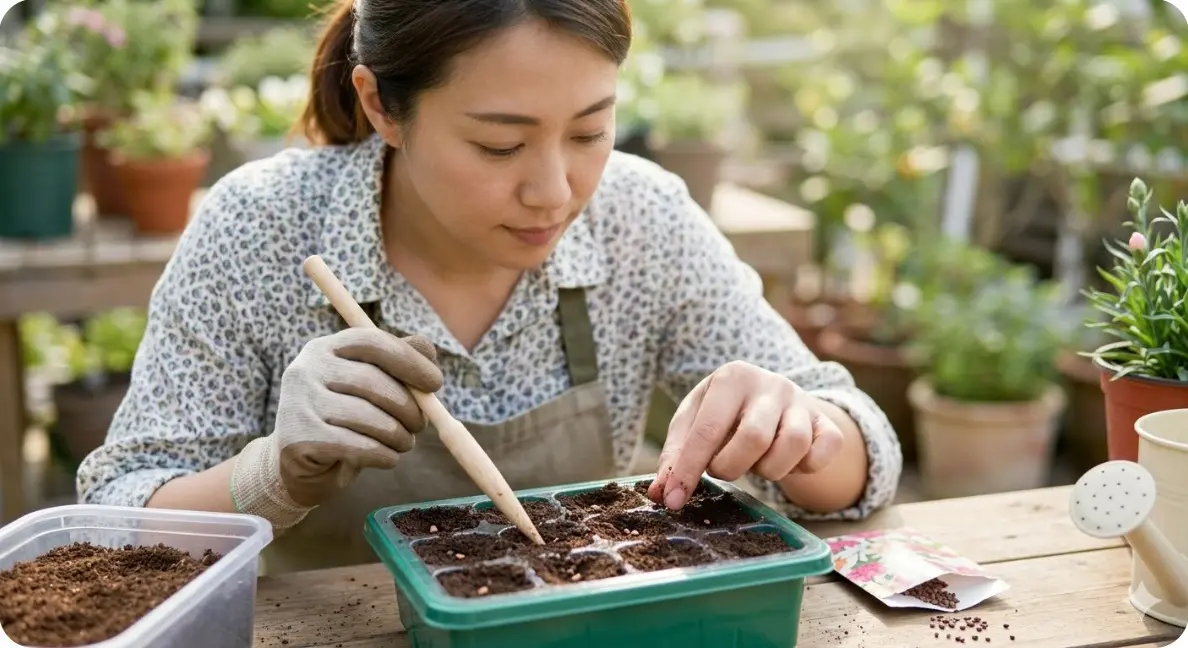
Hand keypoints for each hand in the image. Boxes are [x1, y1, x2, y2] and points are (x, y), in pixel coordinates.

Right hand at [232, 328, 442, 528]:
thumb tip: (427, 351)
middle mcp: (305, 369)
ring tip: (405, 443)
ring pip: (366, 417)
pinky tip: (389, 458)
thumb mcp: (370, 389)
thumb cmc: (345, 421)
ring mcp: (297, 403)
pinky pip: (356, 446)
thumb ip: (397, 365)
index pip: (371, 342)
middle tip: (421, 424)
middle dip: (408, 406)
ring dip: (398, 434)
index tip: (436, 383)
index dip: (409, 361)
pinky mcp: (298, 439)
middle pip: (371, 381)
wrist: (300, 467)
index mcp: (324, 349)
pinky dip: (383, 455)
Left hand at [647, 361, 843, 509]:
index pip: (707, 431)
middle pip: (754, 438)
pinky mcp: (827, 422)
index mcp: (731, 377)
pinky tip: (789, 464)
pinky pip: (826, 450)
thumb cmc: (723, 413)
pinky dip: (807, 467)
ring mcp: (802, 402)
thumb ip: (675, 457)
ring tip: (757, 464)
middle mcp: (770, 384)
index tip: (674, 501)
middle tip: (724, 468)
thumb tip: (660, 495)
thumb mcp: (693, 423)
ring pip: (793, 445)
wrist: (770, 397)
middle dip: (732, 467)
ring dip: (770, 470)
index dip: (688, 470)